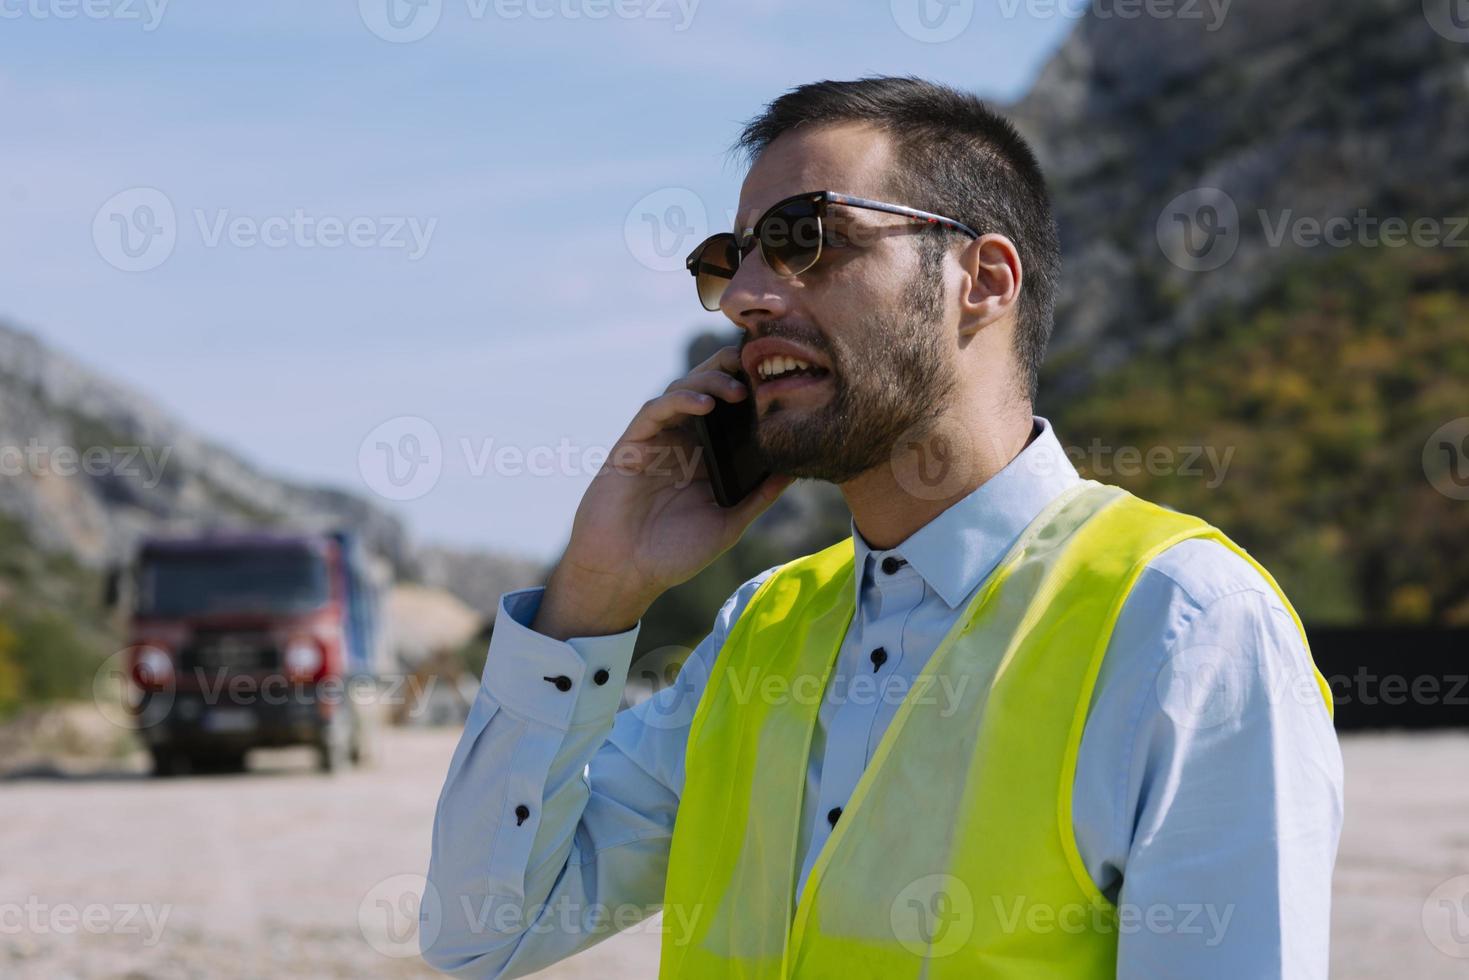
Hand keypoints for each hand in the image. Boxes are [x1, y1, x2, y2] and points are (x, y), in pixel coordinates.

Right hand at [532, 345, 791, 638]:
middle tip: (760, 366)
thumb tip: (797, 469)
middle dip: (732, 370)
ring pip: (683, 390)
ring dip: (710, 381)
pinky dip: (680, 400)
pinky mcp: (632, 442)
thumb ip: (759, 495)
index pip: (732, 410)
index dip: (753, 389)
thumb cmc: (674, 553)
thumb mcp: (729, 523)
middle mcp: (683, 440)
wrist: (624, 573)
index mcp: (707, 456)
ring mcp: (657, 439)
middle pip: (708, 388)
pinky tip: (705, 404)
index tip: (783, 379)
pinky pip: (656, 409)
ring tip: (738, 389)